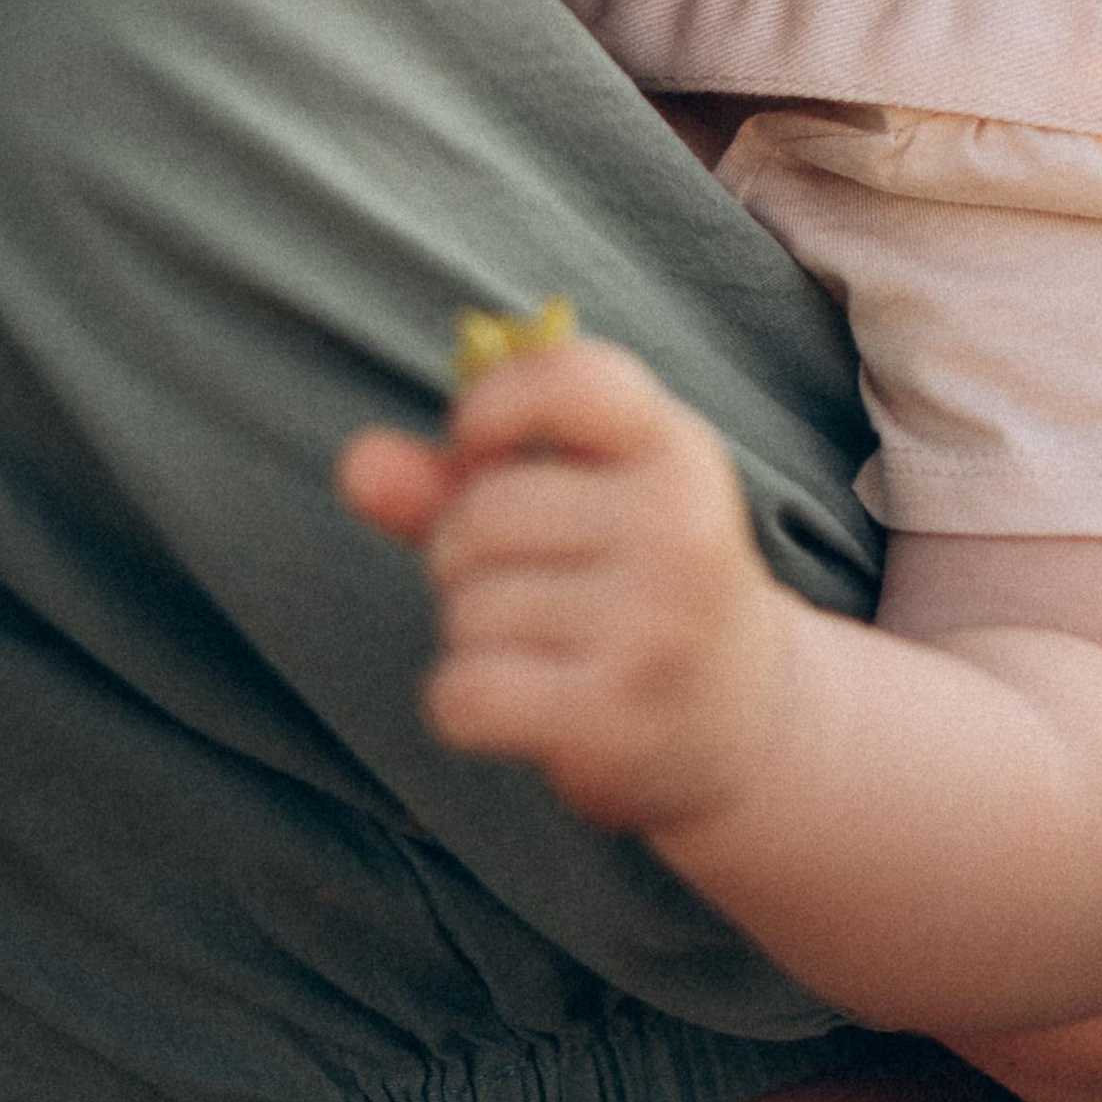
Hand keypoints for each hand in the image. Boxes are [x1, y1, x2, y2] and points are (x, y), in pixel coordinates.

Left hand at [338, 338, 793, 837]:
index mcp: (677, 453)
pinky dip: (463, 703)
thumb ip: (465, 476)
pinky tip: (520, 703)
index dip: (494, 403)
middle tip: (525, 581)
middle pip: (484, 514)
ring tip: (543, 645)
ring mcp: (653, 626)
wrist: (744, 720)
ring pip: (469, 608)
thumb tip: (357, 465)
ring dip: (473, 633)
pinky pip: (464, 692)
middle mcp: (679, 529)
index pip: (572, 382)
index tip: (477, 439)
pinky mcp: (616, 717)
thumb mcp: (582, 505)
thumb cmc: (636, 586)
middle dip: (464, 552)